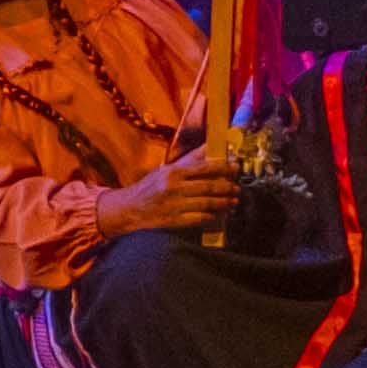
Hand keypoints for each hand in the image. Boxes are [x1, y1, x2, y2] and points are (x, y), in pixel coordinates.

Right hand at [104, 131, 261, 246]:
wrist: (128, 208)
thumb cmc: (150, 187)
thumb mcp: (167, 170)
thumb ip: (190, 160)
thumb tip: (211, 146)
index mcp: (174, 172)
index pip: (204, 168)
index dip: (223, 168)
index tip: (236, 168)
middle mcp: (174, 187)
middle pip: (208, 187)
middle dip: (226, 188)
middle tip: (237, 188)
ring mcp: (173, 205)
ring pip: (205, 204)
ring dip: (222, 203)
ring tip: (233, 202)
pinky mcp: (172, 221)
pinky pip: (197, 218)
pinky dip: (209, 217)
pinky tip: (218, 215)